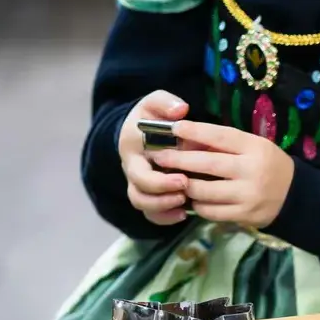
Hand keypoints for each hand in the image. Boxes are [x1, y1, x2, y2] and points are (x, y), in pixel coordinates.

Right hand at [118, 91, 190, 224]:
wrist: (143, 128)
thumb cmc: (151, 115)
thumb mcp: (156, 102)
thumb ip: (166, 103)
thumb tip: (180, 110)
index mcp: (133, 151)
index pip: (139, 173)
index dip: (159, 181)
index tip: (183, 178)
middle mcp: (132, 170)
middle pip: (139, 194)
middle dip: (162, 196)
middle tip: (186, 191)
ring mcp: (139, 184)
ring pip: (143, 206)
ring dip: (163, 208)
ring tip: (185, 205)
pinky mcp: (150, 193)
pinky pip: (151, 213)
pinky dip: (165, 217)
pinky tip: (183, 214)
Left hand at [149, 121, 294, 227]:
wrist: (294, 194)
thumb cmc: (267, 164)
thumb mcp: (253, 147)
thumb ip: (224, 145)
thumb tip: (187, 140)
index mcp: (255, 147)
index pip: (221, 136)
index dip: (196, 131)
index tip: (174, 128)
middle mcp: (251, 170)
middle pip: (207, 164)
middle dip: (178, 160)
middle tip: (158, 157)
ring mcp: (247, 194)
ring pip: (204, 191)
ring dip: (185, 186)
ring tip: (175, 181)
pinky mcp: (243, 215)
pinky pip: (210, 211)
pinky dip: (197, 205)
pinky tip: (194, 200)